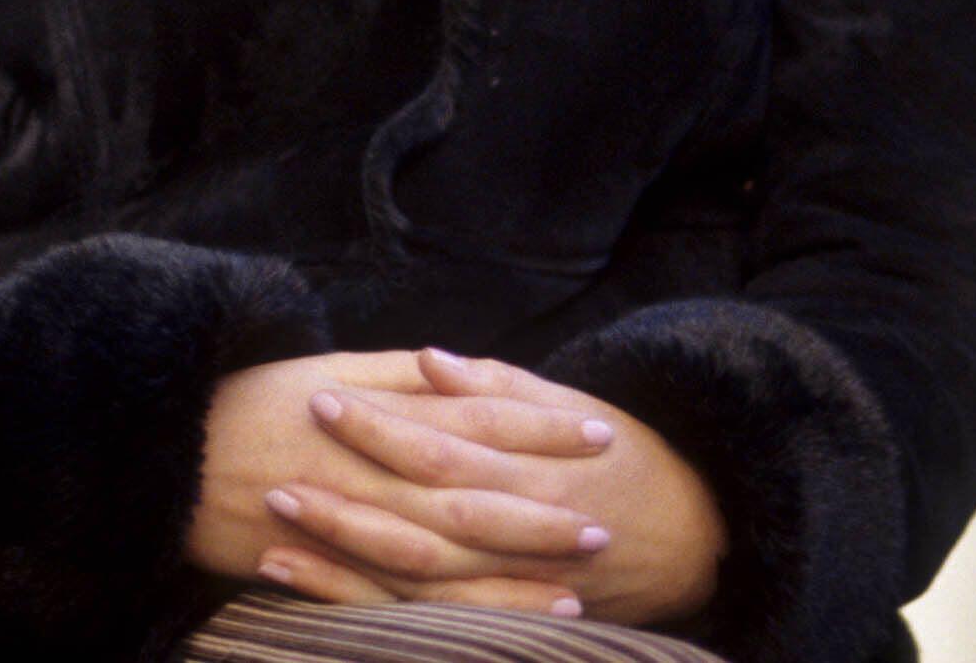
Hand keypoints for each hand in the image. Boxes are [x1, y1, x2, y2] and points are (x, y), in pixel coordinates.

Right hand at [189, 349, 613, 615]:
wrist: (178, 454)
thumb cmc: (255, 402)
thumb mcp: (329, 369)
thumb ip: (399, 378)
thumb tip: (457, 371)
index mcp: (381, 418)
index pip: (479, 422)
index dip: (543, 429)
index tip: (600, 433)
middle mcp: (376, 477)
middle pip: (476, 497)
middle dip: (544, 510)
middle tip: (606, 518)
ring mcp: (355, 530)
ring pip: (451, 560)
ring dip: (517, 571)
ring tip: (581, 577)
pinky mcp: (333, 573)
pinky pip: (406, 602)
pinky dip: (461, 612)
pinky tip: (509, 619)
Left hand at [259, 348, 728, 628]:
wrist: (697, 538)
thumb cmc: (630, 459)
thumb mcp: (576, 409)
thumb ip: (499, 387)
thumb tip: (426, 359)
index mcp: (536, 469)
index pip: (444, 446)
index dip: (382, 424)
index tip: (323, 397)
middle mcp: (522, 533)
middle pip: (422, 513)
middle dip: (348, 488)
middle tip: (280, 461)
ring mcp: (511, 583)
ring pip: (416, 573)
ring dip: (342, 549)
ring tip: (278, 519)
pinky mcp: (501, 615)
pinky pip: (423, 615)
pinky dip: (357, 600)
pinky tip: (302, 581)